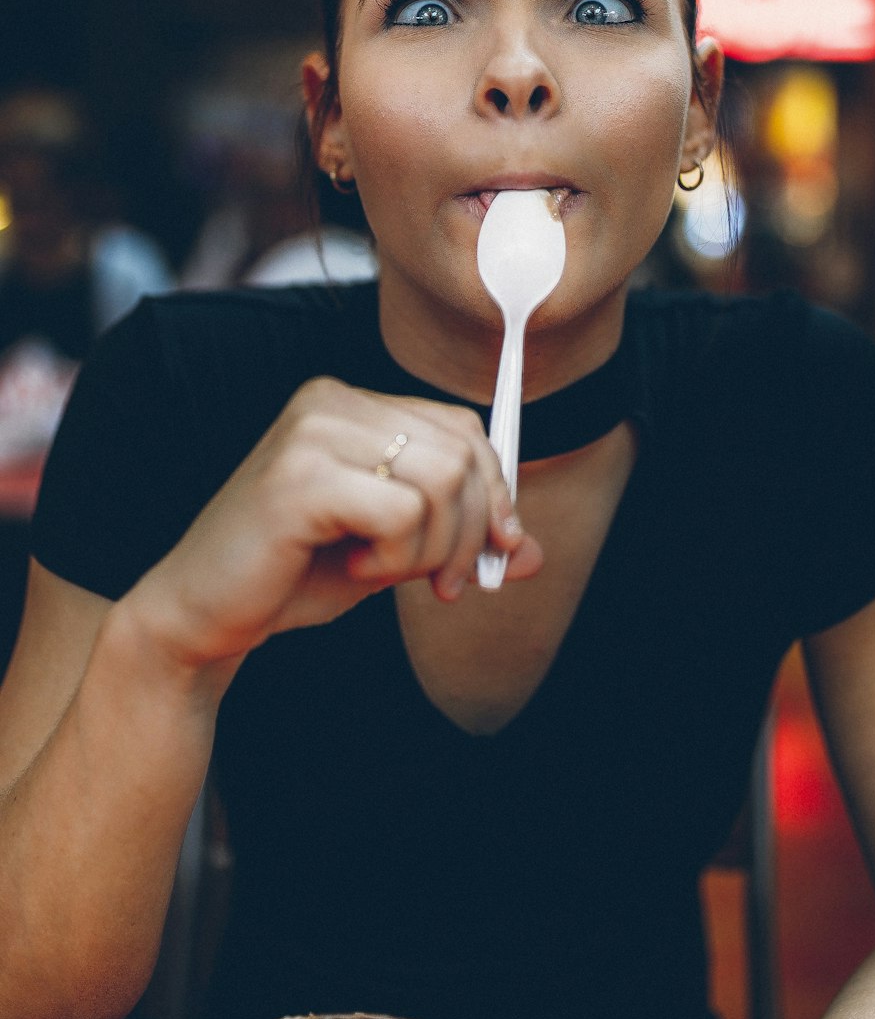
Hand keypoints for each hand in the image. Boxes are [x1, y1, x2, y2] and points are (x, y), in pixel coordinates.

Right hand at [126, 377, 541, 669]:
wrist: (200, 618)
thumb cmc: (290, 577)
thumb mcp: (393, 554)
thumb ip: (458, 542)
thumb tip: (531, 552)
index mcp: (349, 404)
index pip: (463, 428)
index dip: (495, 494)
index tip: (492, 554)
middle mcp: (331, 400)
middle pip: (463, 452)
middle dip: (472, 532)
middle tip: (443, 584)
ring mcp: (312, 432)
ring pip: (442, 480)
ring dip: (433, 549)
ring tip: (385, 572)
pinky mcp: (300, 476)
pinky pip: (403, 512)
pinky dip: (397, 557)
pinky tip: (354, 569)